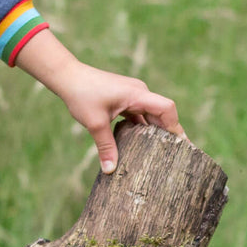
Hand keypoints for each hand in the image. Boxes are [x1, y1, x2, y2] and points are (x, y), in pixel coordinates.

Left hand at [14, 29, 183, 173]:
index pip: (166, 109)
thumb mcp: (94, 123)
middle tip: (173, 156)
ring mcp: (131, 94)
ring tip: (160, 153)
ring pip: (149, 114)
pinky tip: (139, 143)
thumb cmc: (81, 94)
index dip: (175, 127)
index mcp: (137, 94)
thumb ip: (106, 146)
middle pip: (161, 113)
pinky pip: (138, 113)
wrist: (66, 76)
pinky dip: (140, 127)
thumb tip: (110, 170)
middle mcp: (138, 92)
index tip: (181, 146)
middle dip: (167, 133)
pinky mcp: (123, 97)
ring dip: (153, 131)